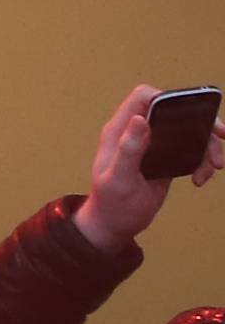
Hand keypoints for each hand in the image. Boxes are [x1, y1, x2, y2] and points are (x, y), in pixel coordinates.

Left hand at [76, 81, 222, 253]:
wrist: (115, 226)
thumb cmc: (111, 204)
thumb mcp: (118, 180)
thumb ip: (128, 150)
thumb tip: (139, 119)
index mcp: (120, 130)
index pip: (143, 97)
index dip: (166, 97)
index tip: (189, 112)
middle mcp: (138, 132)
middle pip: (174, 111)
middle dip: (200, 121)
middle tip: (220, 134)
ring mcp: (154, 144)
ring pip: (187, 130)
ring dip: (207, 145)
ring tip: (214, 166)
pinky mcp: (166, 158)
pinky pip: (190, 149)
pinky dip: (202, 161)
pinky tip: (200, 179)